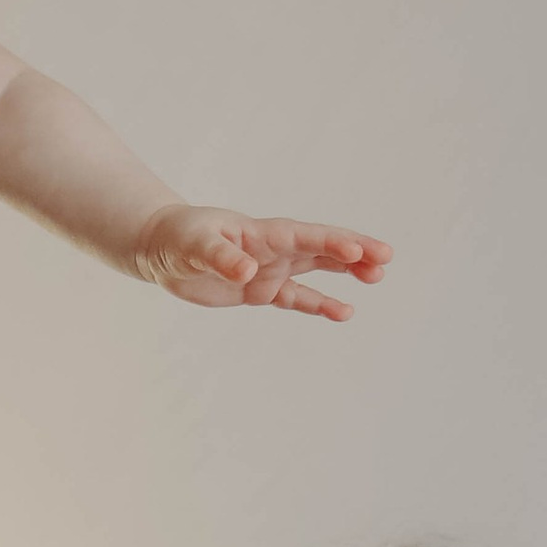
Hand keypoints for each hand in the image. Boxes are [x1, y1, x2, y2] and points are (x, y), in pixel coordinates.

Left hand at [131, 205, 392, 323]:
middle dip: (354, 252)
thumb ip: (222, 258)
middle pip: (322, 248)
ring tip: (377, 278)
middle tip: (385, 259)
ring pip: (317, 269)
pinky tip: (344, 312)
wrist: (161, 249)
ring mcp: (270, 269)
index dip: (332, 242)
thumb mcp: (196, 246)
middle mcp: (273, 249)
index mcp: (262, 233)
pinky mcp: (260, 290)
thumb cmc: (178, 237)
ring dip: (346, 272)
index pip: (305, 236)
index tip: (359, 250)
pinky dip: (319, 304)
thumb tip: (249, 272)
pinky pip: (296, 297)